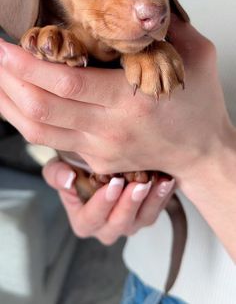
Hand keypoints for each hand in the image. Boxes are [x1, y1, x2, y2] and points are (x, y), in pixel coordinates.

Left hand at [0, 18, 230, 182]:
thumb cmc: (200, 104)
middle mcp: (110, 129)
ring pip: (37, 131)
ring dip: (7, 103)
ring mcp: (99, 150)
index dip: (27, 65)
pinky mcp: (95, 161)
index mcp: (131, 100)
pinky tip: (13, 101)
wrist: (202, 152)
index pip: (66, 84)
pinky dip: (25, 120)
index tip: (3, 44)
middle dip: (7, 80)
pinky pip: (49, 142)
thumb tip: (141, 1)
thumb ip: (169, 26)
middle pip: (42, 108)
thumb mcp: (196, 56)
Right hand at [42, 159, 174, 243]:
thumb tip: (67, 178)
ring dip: (152, 201)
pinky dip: (164, 195)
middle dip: (130, 204)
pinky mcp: (146, 214)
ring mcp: (129, 223)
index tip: (114, 184)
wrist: (96, 166)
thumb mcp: (58, 169)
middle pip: (120, 223)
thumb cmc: (74, 170)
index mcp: (84, 222)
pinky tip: (168, 179)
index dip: (103, 203)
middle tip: (138, 184)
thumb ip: (57, 174)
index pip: (91, 218)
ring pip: (143, 219)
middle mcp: (107, 228)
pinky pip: (158, 209)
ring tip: (158, 182)